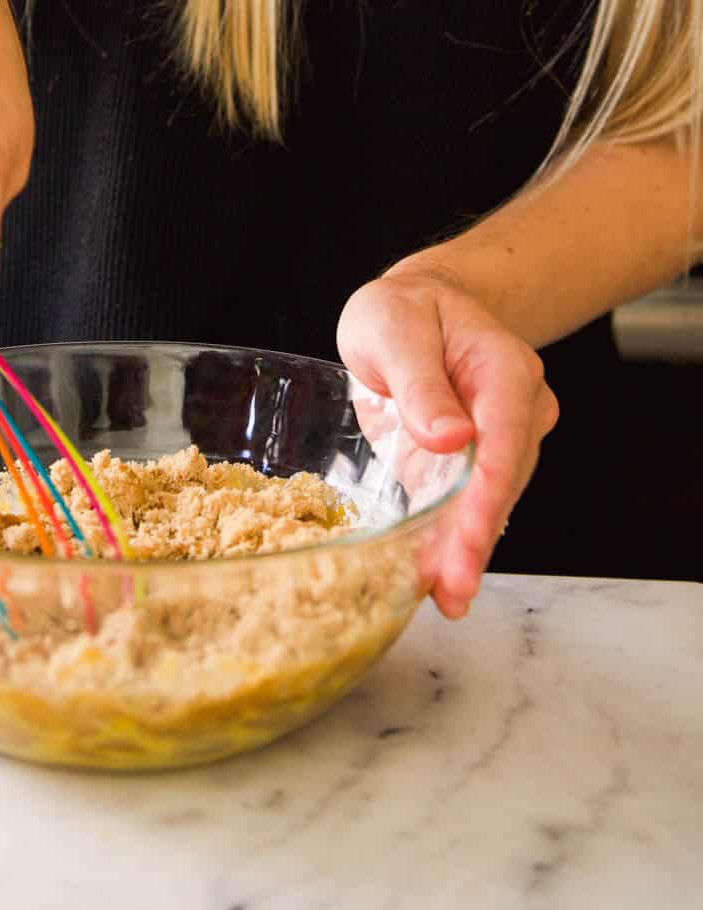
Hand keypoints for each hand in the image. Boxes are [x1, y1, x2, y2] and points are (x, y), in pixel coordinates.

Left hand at [336, 266, 558, 619]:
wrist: (415, 311)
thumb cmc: (404, 312)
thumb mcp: (393, 327)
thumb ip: (419, 379)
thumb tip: (450, 437)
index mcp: (505, 369)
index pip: (503, 439)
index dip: (487, 494)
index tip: (469, 537)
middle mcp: (516, 409)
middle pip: (502, 483)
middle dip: (477, 539)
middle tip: (453, 589)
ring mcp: (501, 441)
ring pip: (489, 504)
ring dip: (466, 553)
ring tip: (444, 599)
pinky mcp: (473, 466)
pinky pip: (466, 508)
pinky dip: (452, 546)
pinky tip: (438, 585)